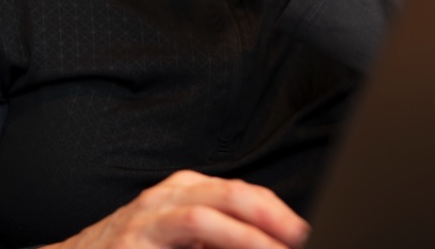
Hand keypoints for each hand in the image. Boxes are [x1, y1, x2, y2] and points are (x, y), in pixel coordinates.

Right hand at [46, 171, 308, 248]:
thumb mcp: (181, 239)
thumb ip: (219, 238)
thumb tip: (270, 242)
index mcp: (187, 191)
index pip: (244, 193)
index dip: (279, 213)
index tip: (306, 234)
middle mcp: (166, 197)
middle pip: (230, 195)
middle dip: (271, 218)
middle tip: (300, 238)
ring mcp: (144, 220)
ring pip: (203, 217)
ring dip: (244, 236)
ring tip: (273, 248)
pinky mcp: (128, 244)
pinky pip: (178, 238)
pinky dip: (208, 247)